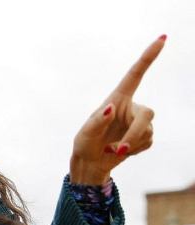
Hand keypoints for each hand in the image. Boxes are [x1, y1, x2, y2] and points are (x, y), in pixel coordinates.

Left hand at [70, 35, 164, 184]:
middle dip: (135, 133)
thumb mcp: (85, 132)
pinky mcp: (144, 137)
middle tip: (121, 149)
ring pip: (147, 132)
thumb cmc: (85, 143)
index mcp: (117, 99)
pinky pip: (147, 143)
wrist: (90, 162)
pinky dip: (133, 151)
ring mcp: (139, 123)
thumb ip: (98, 121)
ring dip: (130, 145)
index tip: (162, 39)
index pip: (135, 75)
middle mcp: (131, 108)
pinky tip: (120, 152)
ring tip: (111, 149)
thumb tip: (111, 108)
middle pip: (147, 114)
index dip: (148, 57)